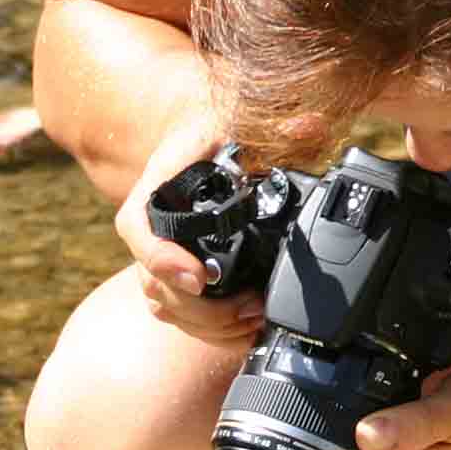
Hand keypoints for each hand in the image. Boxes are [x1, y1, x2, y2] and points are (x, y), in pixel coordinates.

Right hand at [115, 111, 263, 346]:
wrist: (199, 139)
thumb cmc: (216, 131)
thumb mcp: (242, 121)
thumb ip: (279, 127)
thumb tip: (311, 125)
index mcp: (156, 189)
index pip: (139, 228)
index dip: (163, 258)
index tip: (199, 279)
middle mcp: (150, 227)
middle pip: (155, 282)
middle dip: (203, 308)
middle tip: (248, 310)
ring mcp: (161, 255)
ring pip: (167, 305)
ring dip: (209, 324)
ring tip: (254, 320)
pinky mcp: (177, 275)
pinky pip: (179, 313)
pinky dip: (210, 329)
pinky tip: (245, 329)